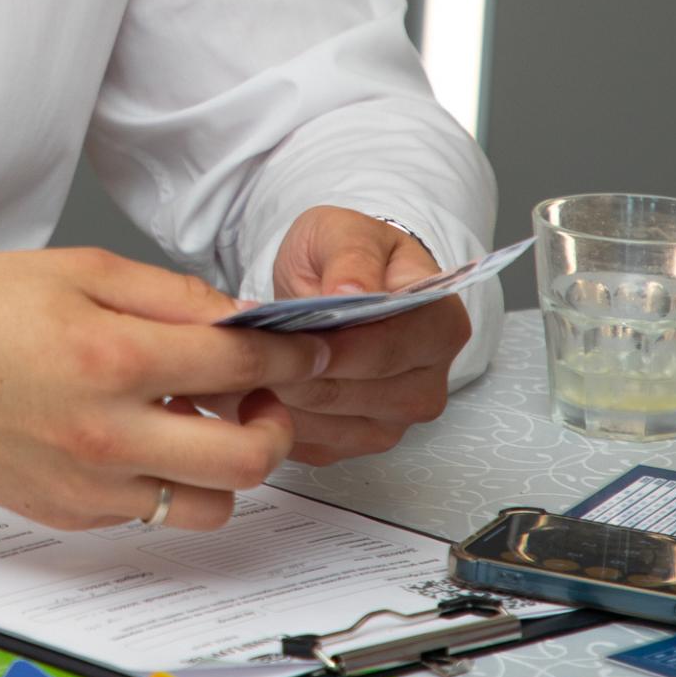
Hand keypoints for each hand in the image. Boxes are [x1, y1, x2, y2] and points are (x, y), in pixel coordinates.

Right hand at [0, 246, 333, 534]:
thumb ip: (169, 297)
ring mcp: (87, 485)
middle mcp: (106, 433)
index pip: (241, 367)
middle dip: (276, 426)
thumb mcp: (77, 271)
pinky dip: (164, 482)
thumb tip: (239, 320)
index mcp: (112, 356)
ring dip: (225, 468)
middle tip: (263, 400)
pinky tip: (141, 438)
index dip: (290, 359)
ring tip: (202, 425)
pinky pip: (149, 513)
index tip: (306, 353)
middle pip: (247, 459)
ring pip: (208, 505)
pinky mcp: (67, 515)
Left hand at [258, 205, 470, 465]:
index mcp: (440, 326)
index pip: (386, 349)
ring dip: (279, 401)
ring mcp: (396, 420)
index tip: (286, 337)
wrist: (340, 284)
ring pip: (329, 425)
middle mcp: (428, 382)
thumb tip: (352, 290)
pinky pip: (314, 445)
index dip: (333, 348)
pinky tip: (246, 391)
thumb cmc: (348, 256)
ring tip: (235, 369)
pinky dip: (275, 420)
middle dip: (296, 374)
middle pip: (355, 393)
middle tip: (241, 354)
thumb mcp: (346, 231)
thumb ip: (352, 256)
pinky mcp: (361, 442)